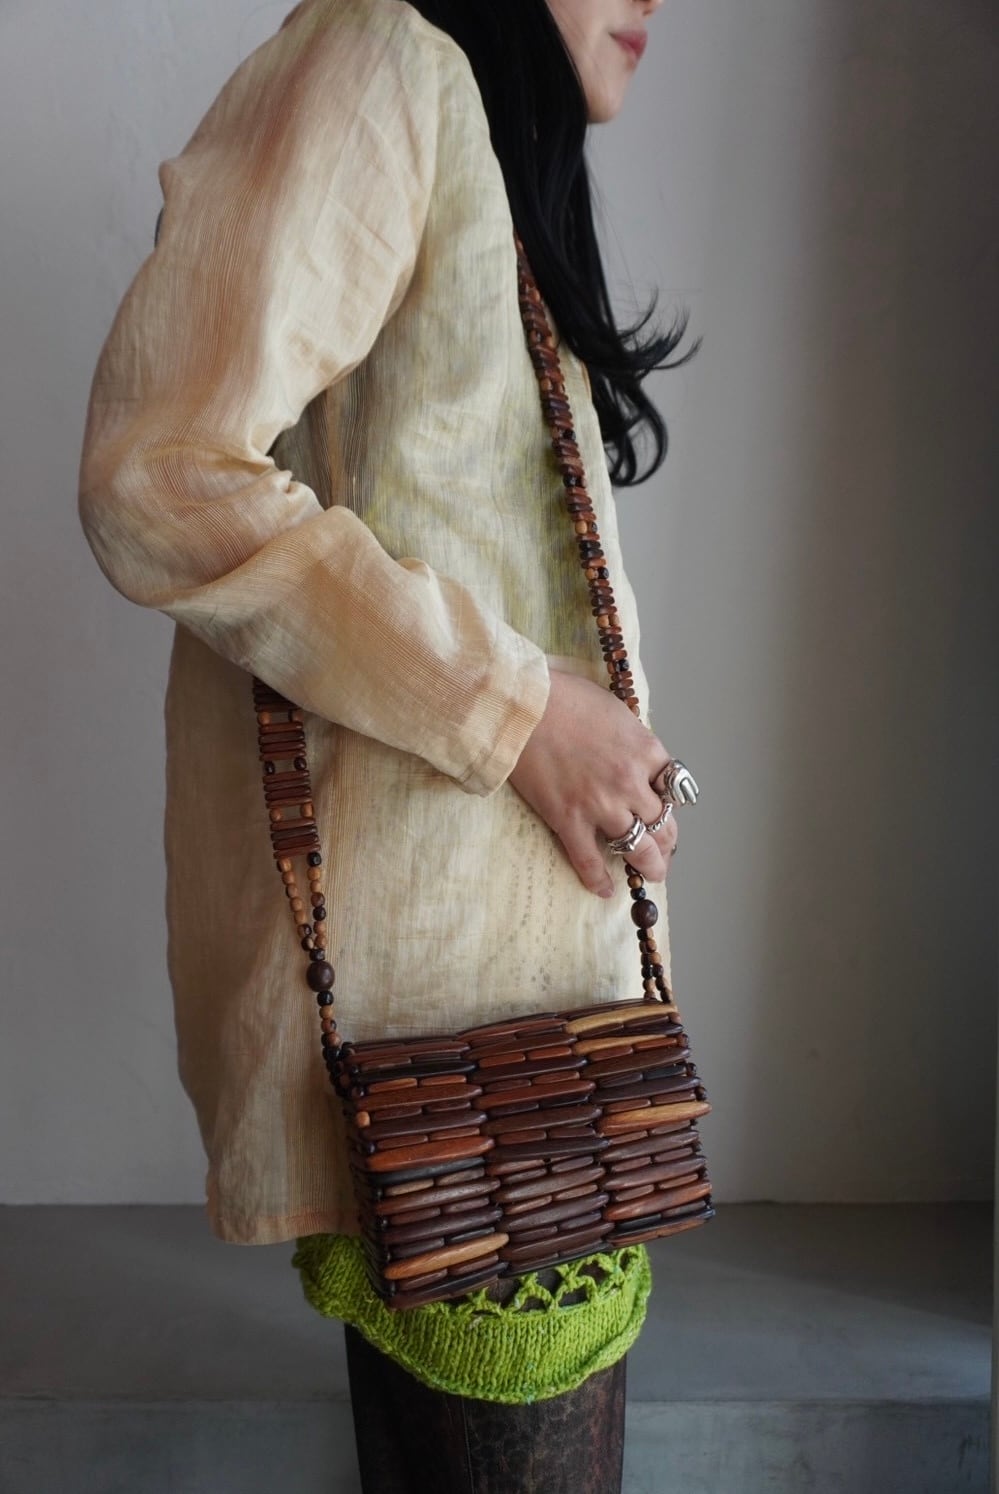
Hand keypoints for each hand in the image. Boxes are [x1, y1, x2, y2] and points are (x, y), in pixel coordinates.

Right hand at [507, 670, 677, 896]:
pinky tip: (605, 889)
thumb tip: (634, 757)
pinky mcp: (568, 821)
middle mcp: (631, 783)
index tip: (669, 815)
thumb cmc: (565, 697)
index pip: (675, 789)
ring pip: (638, 847)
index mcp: (646, 751)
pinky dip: (599, 879)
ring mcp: (601, 805)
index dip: (673, 806)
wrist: (523, 706)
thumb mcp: (616, 711)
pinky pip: (589, 861)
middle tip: (665, 851)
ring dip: (649, 865)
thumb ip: (632, 740)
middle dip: (668, 841)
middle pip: (663, 823)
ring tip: (652, 873)